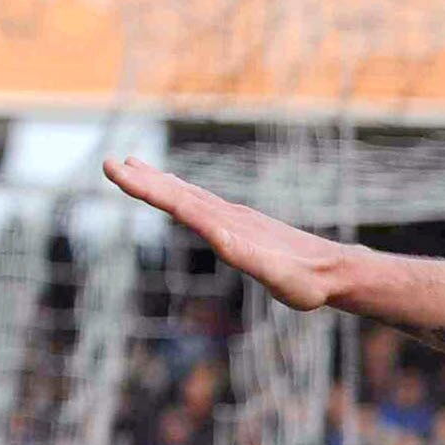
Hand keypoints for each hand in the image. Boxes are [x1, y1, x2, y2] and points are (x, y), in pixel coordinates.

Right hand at [103, 157, 346, 310]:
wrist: (334, 273)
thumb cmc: (305, 282)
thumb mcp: (276, 275)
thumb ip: (250, 256)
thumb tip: (221, 236)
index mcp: (228, 227)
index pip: (179, 202)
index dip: (147, 187)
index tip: (118, 169)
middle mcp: (229, 218)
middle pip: (179, 194)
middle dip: (144, 181)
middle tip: (110, 163)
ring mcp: (236, 220)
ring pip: (190, 196)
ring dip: (160, 182)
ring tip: (135, 166)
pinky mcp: (243, 228)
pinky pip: (205, 206)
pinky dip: (183, 195)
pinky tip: (179, 194)